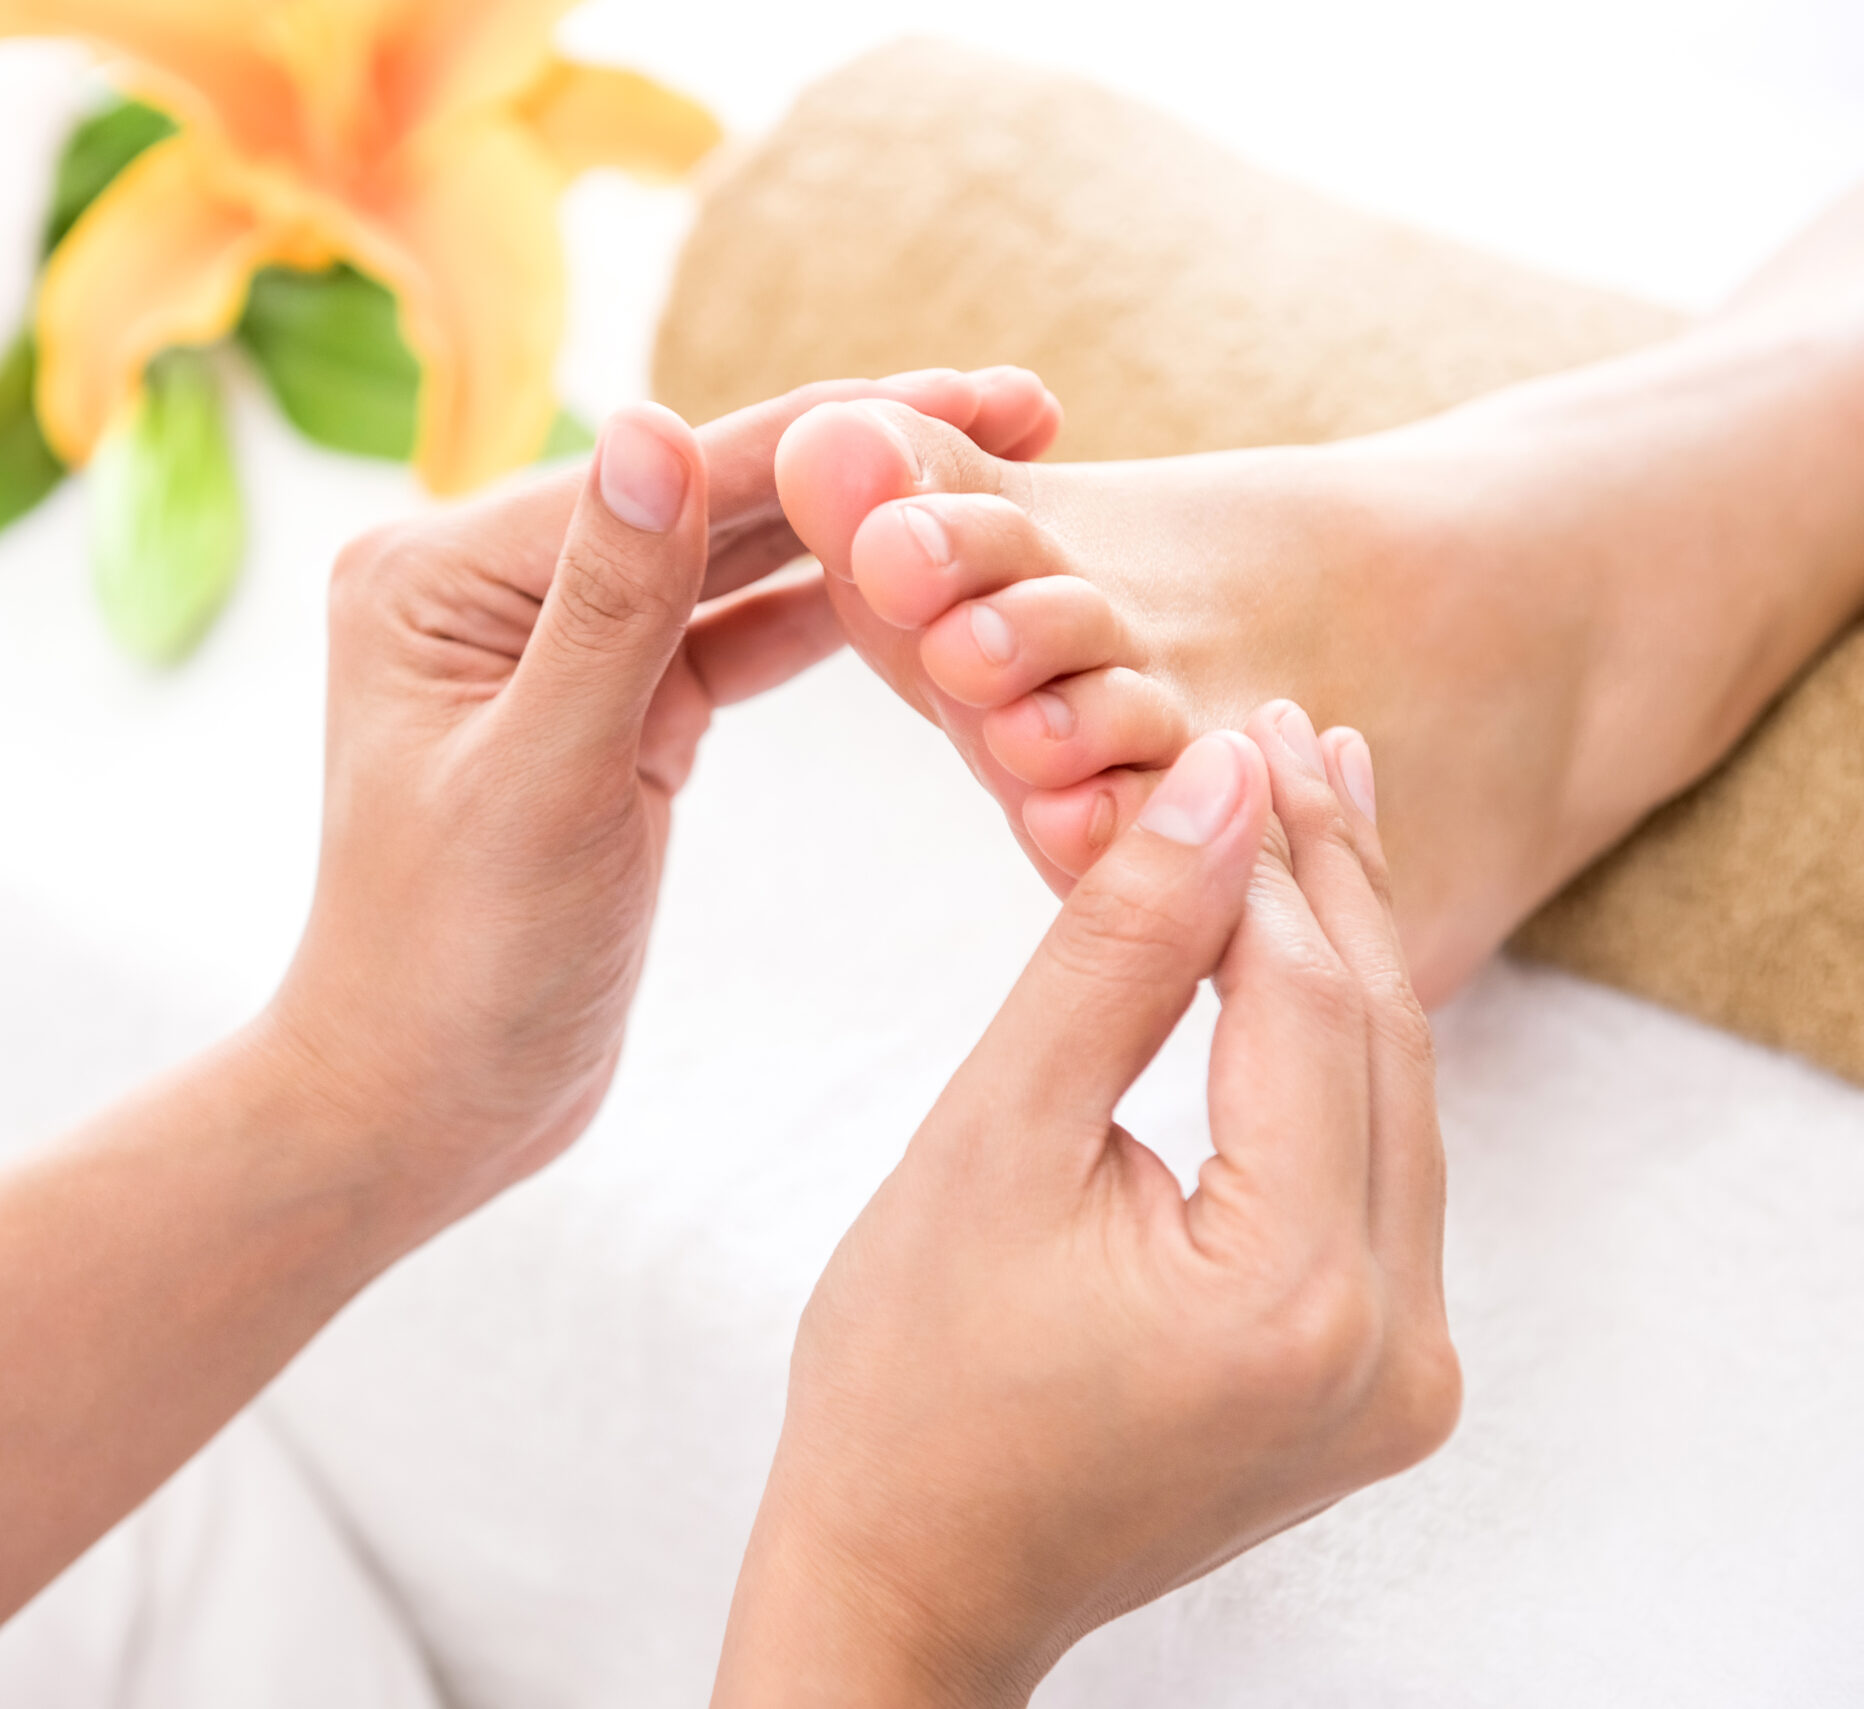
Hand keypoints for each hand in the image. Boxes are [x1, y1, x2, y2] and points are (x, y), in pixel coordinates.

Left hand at [262, 368, 1061, 1233]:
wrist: (427, 1109)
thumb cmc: (455, 967)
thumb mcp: (540, 784)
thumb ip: (609, 610)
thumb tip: (654, 420)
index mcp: (437, 573)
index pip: (661, 476)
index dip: (828, 432)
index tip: (982, 391)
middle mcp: (485, 584)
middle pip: (701, 499)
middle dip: (862, 461)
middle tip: (1032, 410)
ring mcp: (552, 645)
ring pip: (728, 564)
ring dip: (858, 530)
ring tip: (1007, 481)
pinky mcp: (611, 713)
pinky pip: (731, 640)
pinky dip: (824, 619)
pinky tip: (931, 588)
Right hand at [715, 703, 1460, 1705]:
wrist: (916, 1571)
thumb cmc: (909, 1376)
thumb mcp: (992, 1141)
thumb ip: (1112, 955)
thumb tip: (1214, 789)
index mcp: (1292, 1298)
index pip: (1304, 1010)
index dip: (1266, 859)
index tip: (1230, 733)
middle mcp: (1391, 1347)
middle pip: (1382, 1046)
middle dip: (1329, 883)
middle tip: (1290, 735)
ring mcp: (1403, 1378)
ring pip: (1397, 1105)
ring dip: (1344, 957)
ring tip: (1310, 810)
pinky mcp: (1384, 1383)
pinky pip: (1383, 1178)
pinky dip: (1339, 1060)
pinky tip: (1307, 964)